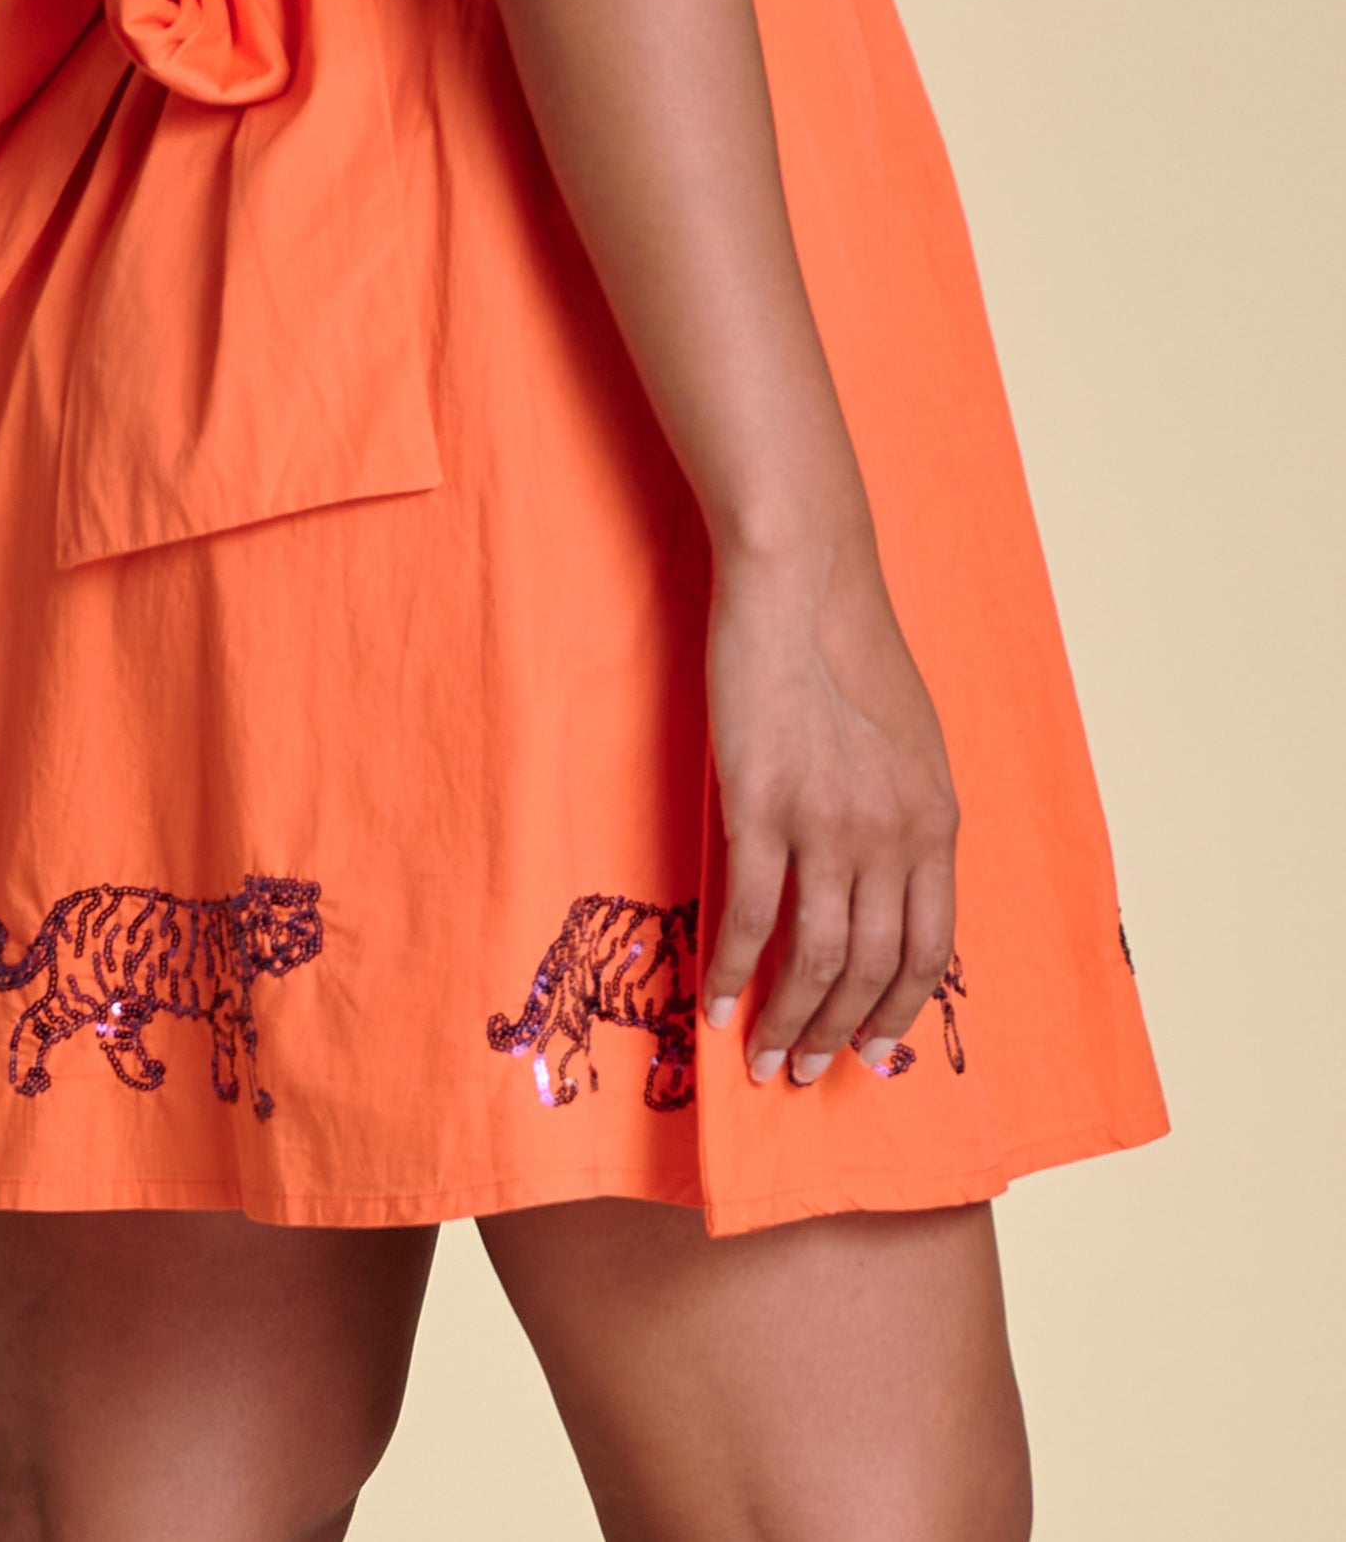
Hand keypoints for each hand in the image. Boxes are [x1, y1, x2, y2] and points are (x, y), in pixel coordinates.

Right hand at [701, 523, 959, 1083]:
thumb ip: (905, 812)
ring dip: (789, 1021)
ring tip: (763, 1060)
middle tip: (803, 1071)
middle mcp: (892, 833)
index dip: (898, 1010)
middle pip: (872, 968)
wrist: (803, 580)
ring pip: (816, 957)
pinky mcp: (762, 806)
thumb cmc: (848, 646)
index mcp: (935, 819)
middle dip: (838, 1033)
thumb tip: (890, 877)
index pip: (928, 948)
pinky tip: (718, 1006)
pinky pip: (753, 916)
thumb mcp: (909, 739)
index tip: (871, 1052)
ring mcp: (828, 823)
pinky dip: (735, 973)